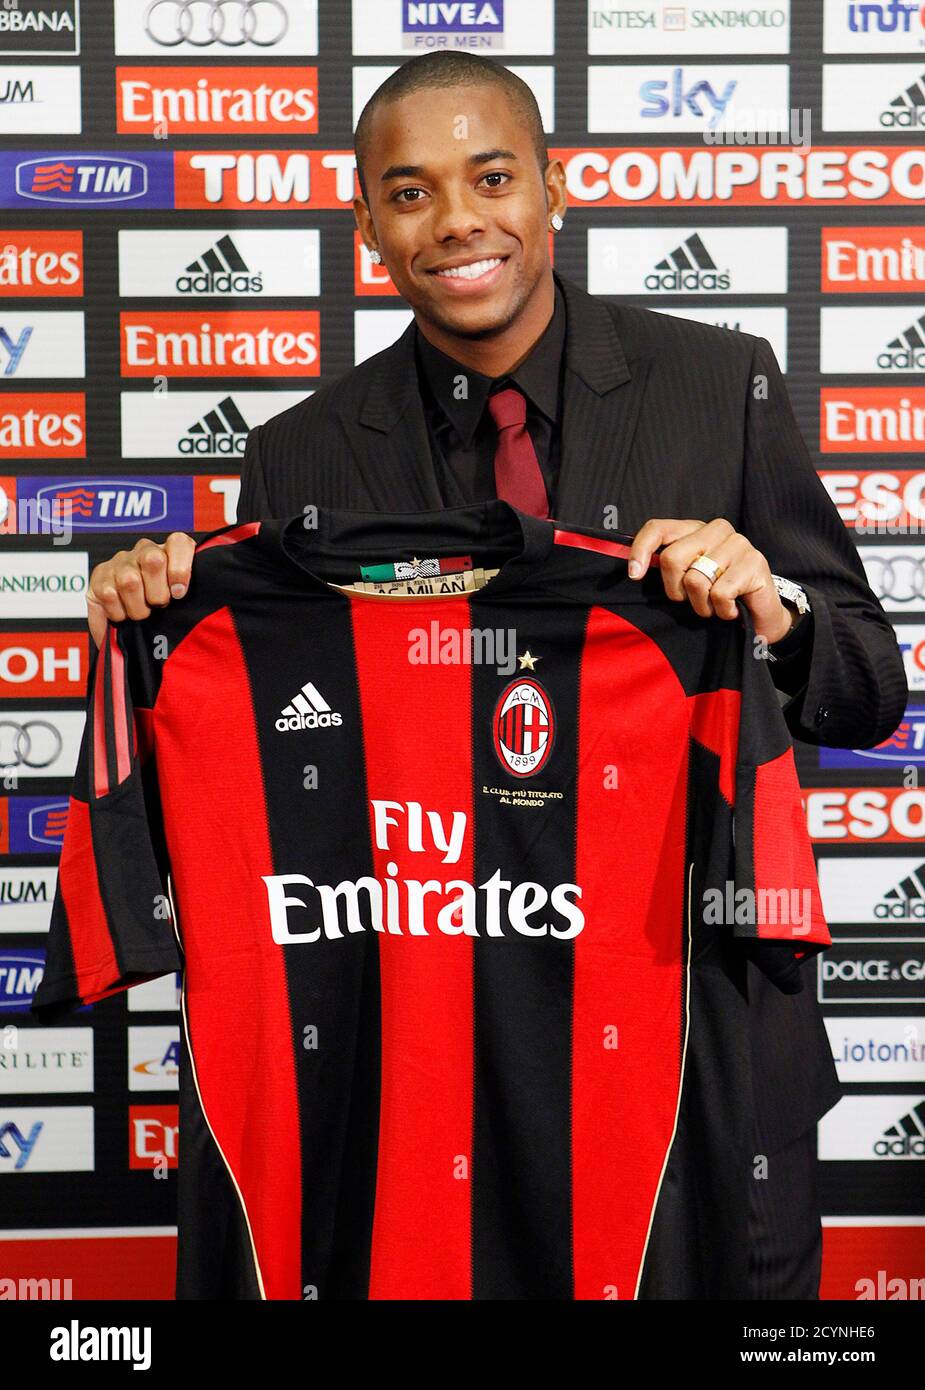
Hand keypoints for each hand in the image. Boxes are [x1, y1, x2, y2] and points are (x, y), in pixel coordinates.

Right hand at [86, 533, 196, 648]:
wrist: (126, 627)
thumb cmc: (162, 614)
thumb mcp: (184, 603)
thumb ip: (199, 593)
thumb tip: (212, 594)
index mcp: (170, 552)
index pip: (178, 542)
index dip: (180, 569)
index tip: (179, 594)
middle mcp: (145, 550)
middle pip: (154, 560)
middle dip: (158, 594)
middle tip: (158, 606)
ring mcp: (120, 561)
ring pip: (130, 580)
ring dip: (138, 608)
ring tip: (141, 614)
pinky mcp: (99, 575)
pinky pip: (109, 594)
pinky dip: (119, 612)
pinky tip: (123, 613)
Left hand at [626, 518, 792, 644]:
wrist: (759, 616)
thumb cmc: (718, 597)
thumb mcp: (685, 580)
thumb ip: (664, 568)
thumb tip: (633, 570)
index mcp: (694, 530)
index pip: (657, 528)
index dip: (640, 550)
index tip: (634, 575)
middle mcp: (716, 529)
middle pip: (672, 558)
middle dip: (676, 590)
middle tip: (692, 600)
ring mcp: (737, 543)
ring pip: (695, 579)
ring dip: (701, 605)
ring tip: (714, 605)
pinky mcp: (754, 562)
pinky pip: (719, 594)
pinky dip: (721, 611)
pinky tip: (732, 608)